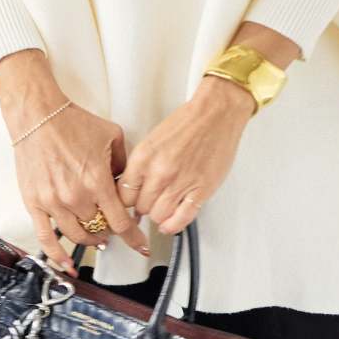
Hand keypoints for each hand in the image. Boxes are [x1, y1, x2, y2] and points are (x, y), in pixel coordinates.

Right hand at [9, 97, 151, 275]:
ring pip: (78, 235)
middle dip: (111, 229)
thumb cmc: (71, 123)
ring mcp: (54, 202)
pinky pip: (47, 238)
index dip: (134, 237)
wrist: (38, 116)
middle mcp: (76, 196)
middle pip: (101, 228)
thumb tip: (128, 184)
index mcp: (97, 181)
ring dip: (91, 240)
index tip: (140, 245)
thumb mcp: (112, 137)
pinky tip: (66, 264)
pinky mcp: (35, 204)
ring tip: (97, 238)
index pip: (121, 221)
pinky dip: (57, 255)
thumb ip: (124, 164)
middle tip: (114, 227)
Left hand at [116, 77, 255, 236]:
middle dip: (144, 207)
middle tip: (149, 203)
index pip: (123, 194)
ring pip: (159, 216)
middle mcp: (160, 172)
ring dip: (159, 215)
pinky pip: (181, 219)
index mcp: (144, 157)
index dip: (126, 200)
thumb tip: (133, 187)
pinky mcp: (201, 190)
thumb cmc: (188, 123)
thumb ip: (142, 166)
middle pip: (141, 207)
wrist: (216, 114)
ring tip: (162, 208)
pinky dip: (173, 225)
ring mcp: (181, 183)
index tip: (130, 202)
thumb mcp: (152, 141)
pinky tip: (170, 222)